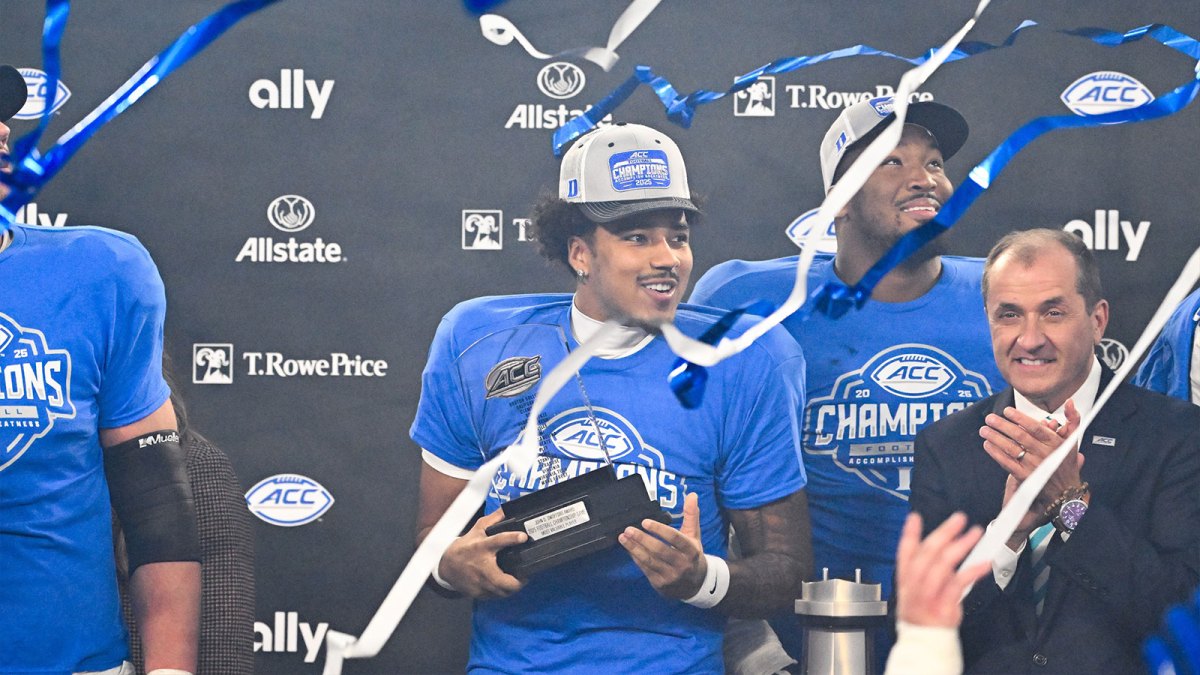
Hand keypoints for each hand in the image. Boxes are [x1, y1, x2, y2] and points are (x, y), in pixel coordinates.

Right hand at [438, 508, 527, 598]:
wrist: (446, 565)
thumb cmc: (464, 547)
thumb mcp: (477, 529)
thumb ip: (494, 519)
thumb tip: (507, 510)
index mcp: (482, 547)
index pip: (498, 541)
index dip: (512, 538)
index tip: (523, 537)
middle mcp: (482, 567)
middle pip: (505, 581)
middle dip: (519, 581)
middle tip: (525, 574)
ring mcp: (480, 583)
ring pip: (503, 592)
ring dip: (513, 587)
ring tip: (518, 580)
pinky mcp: (479, 593)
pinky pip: (496, 596)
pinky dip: (502, 592)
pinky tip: (505, 585)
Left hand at [619, 492, 705, 599]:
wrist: (696, 584)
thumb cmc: (692, 555)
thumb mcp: (694, 536)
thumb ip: (691, 515)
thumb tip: (692, 495)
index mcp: (691, 551)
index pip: (674, 538)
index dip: (659, 529)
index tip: (645, 521)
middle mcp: (682, 564)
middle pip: (660, 550)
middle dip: (642, 539)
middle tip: (628, 529)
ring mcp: (671, 576)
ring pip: (650, 560)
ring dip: (634, 548)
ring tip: (623, 538)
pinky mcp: (661, 584)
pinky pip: (645, 569)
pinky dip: (636, 558)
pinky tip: (629, 549)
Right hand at [895, 512, 989, 627]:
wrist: (923, 642)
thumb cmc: (922, 614)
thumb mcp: (913, 590)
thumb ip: (923, 568)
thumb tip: (942, 546)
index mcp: (906, 579)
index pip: (904, 552)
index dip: (909, 534)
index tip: (915, 518)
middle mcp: (915, 584)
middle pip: (928, 553)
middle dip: (944, 533)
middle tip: (958, 519)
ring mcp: (929, 594)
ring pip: (943, 564)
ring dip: (960, 546)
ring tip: (975, 533)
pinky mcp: (944, 604)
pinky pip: (959, 583)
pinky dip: (973, 571)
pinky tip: (985, 562)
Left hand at [979, 400, 1084, 543]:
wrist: (1065, 492)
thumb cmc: (1066, 463)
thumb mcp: (1073, 441)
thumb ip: (1073, 420)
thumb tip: (1070, 402)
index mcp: (1055, 443)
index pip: (1035, 427)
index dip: (1019, 418)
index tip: (1006, 411)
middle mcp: (1044, 454)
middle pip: (1020, 436)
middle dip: (1002, 425)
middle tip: (990, 418)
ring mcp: (1034, 466)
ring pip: (1011, 448)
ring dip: (995, 437)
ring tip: (984, 430)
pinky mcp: (1025, 477)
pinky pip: (1007, 463)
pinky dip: (996, 453)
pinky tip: (987, 445)